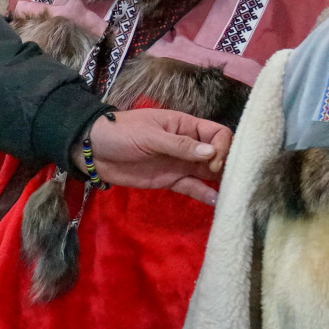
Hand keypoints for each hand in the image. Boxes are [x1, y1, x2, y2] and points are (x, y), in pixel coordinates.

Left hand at [85, 110, 232, 202]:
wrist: (94, 150)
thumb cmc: (121, 133)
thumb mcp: (150, 136)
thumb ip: (179, 146)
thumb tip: (211, 154)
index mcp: (185, 125)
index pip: (217, 133)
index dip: (222, 146)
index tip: (213, 161)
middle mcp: (188, 145)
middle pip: (217, 154)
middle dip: (227, 166)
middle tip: (227, 181)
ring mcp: (180, 164)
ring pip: (208, 173)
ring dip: (220, 182)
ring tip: (234, 196)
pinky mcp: (170, 180)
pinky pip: (192, 187)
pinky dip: (204, 194)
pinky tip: (217, 203)